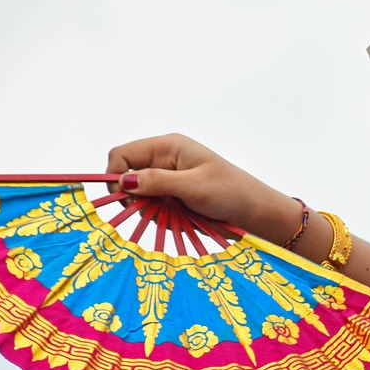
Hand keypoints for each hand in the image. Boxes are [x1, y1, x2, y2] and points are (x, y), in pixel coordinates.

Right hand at [106, 133, 301, 239]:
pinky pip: (152, 211)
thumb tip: (123, 181)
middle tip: (154, 212)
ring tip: (176, 217)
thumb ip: (158, 182)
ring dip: (150, 212)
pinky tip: (180, 221)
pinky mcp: (172, 199)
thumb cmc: (231, 192)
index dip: (115, 175)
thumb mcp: (194, 186)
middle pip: (126, 178)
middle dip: (135, 199)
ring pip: (138, 198)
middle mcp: (163, 161)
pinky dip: (160, 219)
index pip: (122, 154)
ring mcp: (167, 181)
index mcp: (168, 147)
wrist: (254, 212)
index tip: (123, 199)